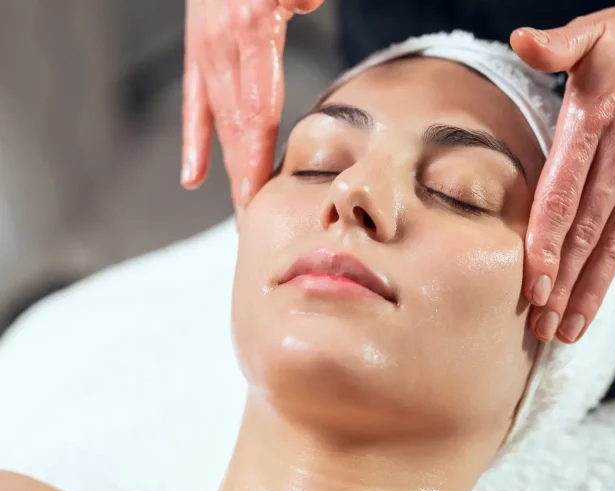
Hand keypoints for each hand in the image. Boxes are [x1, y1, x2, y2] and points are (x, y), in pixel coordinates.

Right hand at [182, 0, 323, 219]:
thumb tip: (303, 1)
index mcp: (246, 30)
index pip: (254, 113)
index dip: (254, 162)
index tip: (258, 202)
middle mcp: (221, 46)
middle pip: (236, 129)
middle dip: (244, 181)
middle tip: (252, 227)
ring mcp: (207, 48)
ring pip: (219, 121)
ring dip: (229, 169)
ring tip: (237, 212)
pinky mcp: (200, 47)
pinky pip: (195, 100)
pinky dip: (195, 140)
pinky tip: (193, 177)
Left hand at [510, 0, 614, 341]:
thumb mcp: (597, 31)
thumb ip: (556, 43)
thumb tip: (520, 40)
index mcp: (595, 123)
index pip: (561, 196)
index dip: (544, 244)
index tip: (529, 287)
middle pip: (585, 233)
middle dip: (560, 284)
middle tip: (539, 329)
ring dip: (594, 291)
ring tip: (570, 331)